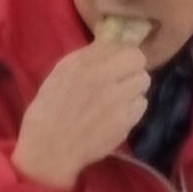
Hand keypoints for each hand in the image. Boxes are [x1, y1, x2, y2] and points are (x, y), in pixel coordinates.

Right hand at [11, 37, 150, 191]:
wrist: (49, 148)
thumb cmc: (49, 109)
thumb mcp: (61, 73)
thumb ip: (87, 55)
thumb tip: (110, 42)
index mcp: (85, 65)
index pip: (125, 47)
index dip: (123, 54)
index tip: (117, 61)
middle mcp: (104, 79)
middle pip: (139, 61)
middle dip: (132, 68)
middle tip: (122, 78)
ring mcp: (117, 102)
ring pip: (143, 82)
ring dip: (134, 87)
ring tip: (119, 97)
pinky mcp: (125, 122)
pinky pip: (141, 105)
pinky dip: (133, 107)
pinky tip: (118, 113)